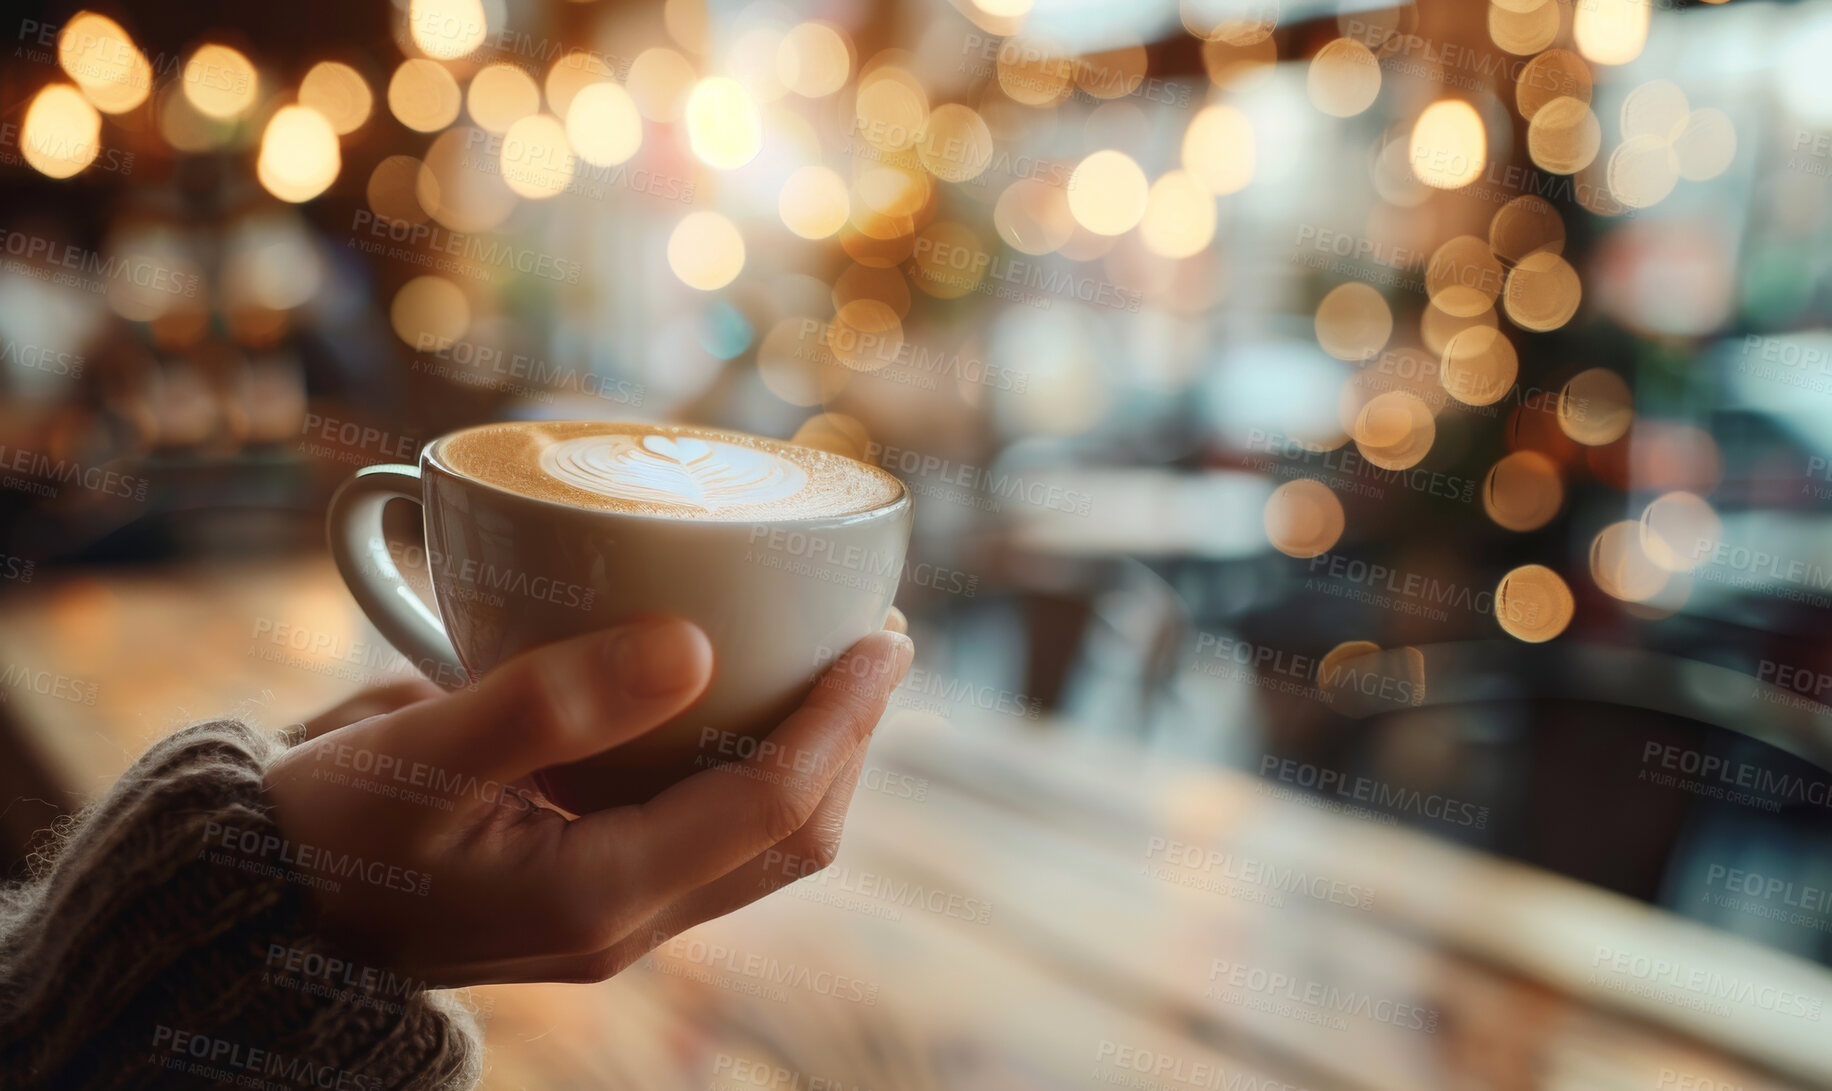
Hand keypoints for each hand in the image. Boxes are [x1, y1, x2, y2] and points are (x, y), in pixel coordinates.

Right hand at [264, 613, 913, 987]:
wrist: (263, 901)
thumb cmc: (323, 826)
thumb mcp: (418, 753)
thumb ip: (550, 701)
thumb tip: (697, 644)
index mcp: (597, 896)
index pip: (772, 808)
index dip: (840, 721)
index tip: (882, 639)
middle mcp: (626, 917)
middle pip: (790, 836)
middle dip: (848, 738)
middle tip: (876, 638)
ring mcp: (614, 910)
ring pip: (759, 841)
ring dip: (813, 754)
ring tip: (833, 661)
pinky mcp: (594, 883)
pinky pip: (708, 828)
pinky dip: (751, 763)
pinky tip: (741, 696)